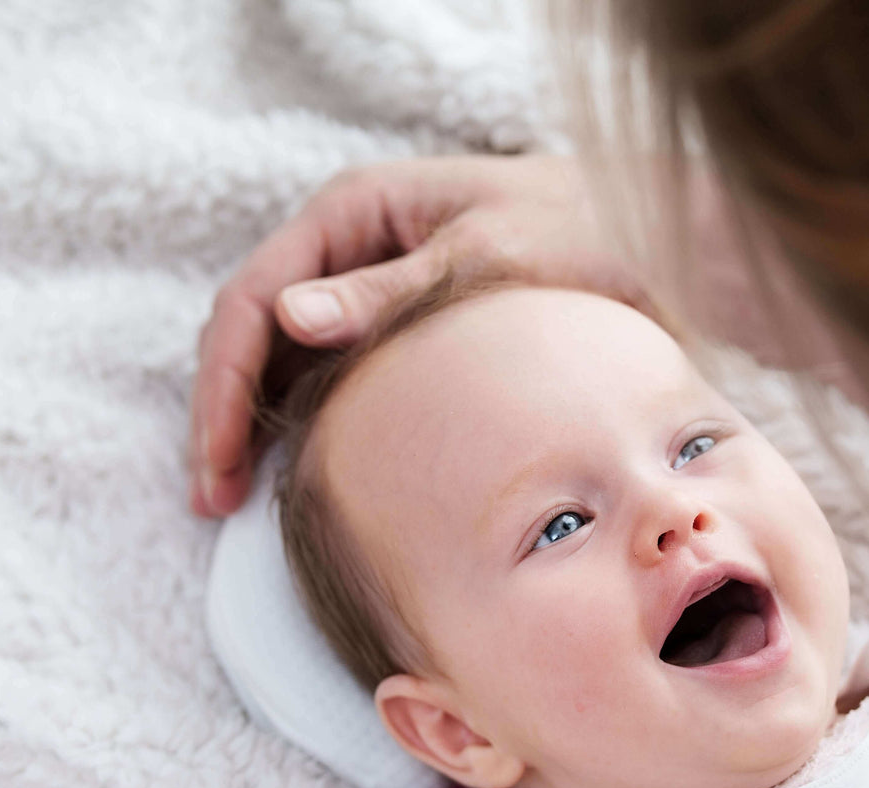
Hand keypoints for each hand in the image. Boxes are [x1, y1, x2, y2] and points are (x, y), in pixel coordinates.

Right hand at [190, 155, 642, 515]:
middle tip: (215, 498)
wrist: (654, 237)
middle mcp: (350, 243)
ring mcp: (372, 282)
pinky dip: (313, 419)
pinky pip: (335, 371)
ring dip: (260, 422)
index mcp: (354, 209)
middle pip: (253, 331)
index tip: (217, 464)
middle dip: (227, 413)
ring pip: (286, 356)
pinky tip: (309, 472)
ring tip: (243, 498)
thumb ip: (389, 292)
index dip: (224, 386)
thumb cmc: (579, 233)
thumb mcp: (488, 258)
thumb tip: (288, 317)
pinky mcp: (400, 323)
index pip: (252, 300)